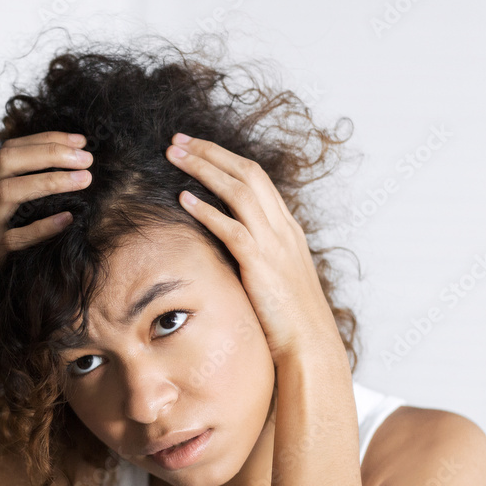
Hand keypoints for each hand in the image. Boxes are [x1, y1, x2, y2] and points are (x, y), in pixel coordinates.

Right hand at [0, 131, 93, 294]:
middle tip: (87, 158)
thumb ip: (31, 197)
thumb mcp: (12, 219)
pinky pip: (14, 238)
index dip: (46, 139)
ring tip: (85, 180)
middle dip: (49, 152)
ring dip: (49, 182)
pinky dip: (41, 227)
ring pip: (8, 193)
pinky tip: (68, 220)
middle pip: (7, 161)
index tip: (81, 141)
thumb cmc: (2, 257)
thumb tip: (73, 175)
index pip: (12, 150)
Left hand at [165, 132, 342, 363]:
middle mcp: (282, 228)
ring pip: (238, 191)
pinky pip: (232, 229)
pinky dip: (207, 210)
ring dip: (203, 169)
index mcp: (286, 228)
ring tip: (174, 157)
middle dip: (210, 152)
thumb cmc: (288, 317)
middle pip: (246, 173)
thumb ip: (256, 254)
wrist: (311, 345)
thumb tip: (228, 246)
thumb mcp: (274, 276)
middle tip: (176, 140)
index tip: (194, 147)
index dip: (224, 158)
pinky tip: (184, 199)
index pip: (255, 178)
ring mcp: (274, 244)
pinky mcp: (261, 264)